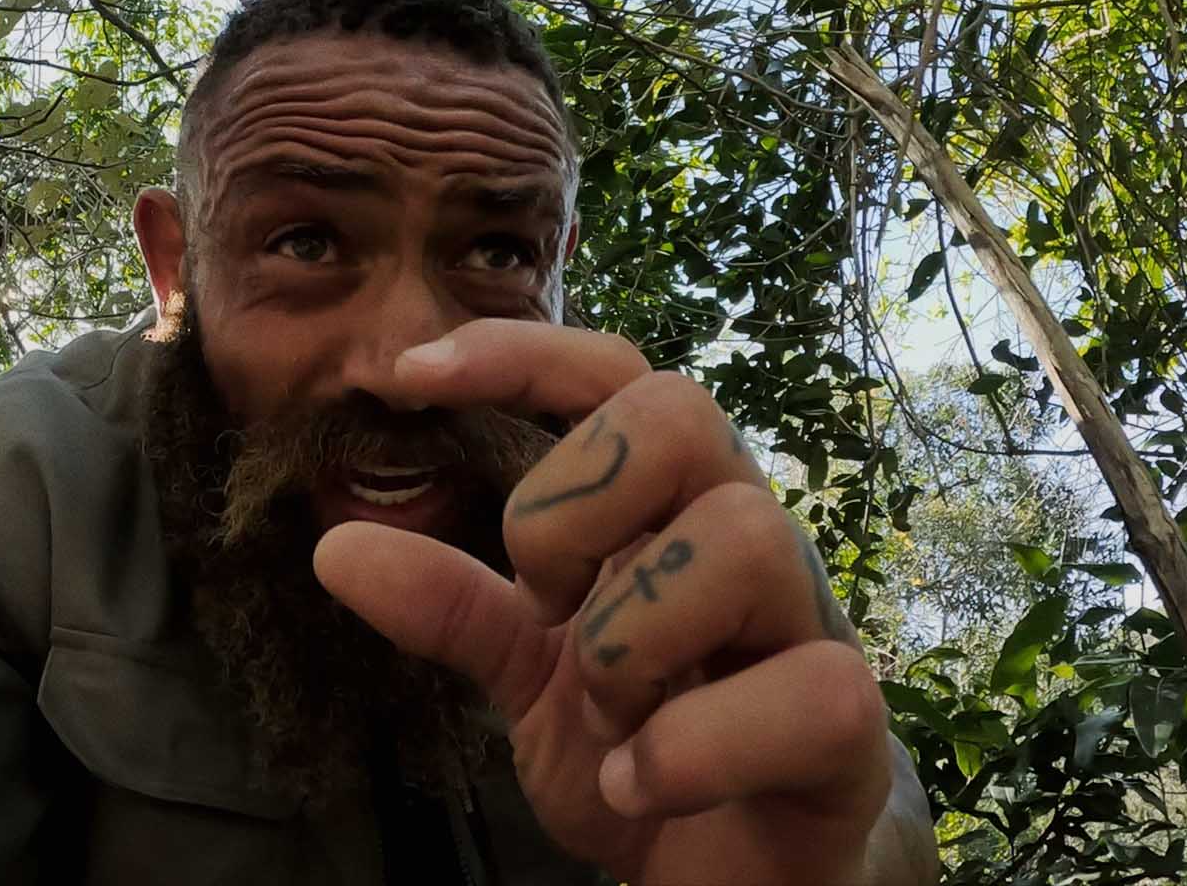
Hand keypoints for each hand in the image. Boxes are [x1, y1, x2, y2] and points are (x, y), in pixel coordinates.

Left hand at [313, 320, 912, 884]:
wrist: (743, 877)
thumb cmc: (648, 747)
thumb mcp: (526, 675)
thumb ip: (451, 609)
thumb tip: (337, 550)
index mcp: (664, 511)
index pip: (614, 374)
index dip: (518, 353)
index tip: (407, 374)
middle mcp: (744, 541)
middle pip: (679, 411)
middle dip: (574, 503)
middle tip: (545, 604)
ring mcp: (808, 625)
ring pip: (745, 538)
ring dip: (630, 638)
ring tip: (608, 715)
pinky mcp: (849, 729)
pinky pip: (812, 693)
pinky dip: (691, 748)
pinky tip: (639, 783)